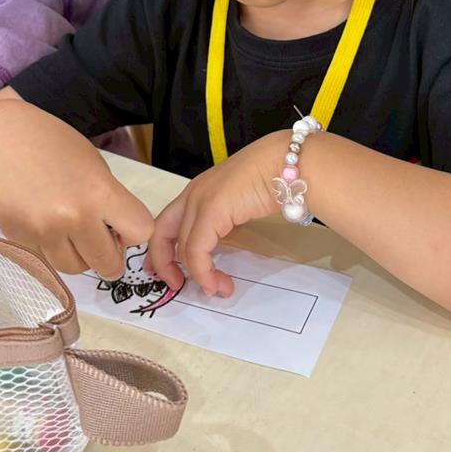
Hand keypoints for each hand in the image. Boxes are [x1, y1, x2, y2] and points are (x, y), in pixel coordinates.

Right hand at [0, 97, 153, 278]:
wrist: (0, 142)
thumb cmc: (54, 147)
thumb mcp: (95, 166)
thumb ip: (111, 201)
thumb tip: (120, 238)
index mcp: (99, 193)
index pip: (141, 232)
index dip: (134, 231)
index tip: (122, 224)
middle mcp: (72, 217)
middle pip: (108, 264)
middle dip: (110, 255)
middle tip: (102, 240)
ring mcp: (43, 232)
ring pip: (76, 268)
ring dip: (80, 256)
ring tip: (72, 230)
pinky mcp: (19, 240)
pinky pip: (47, 257)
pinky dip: (51, 246)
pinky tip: (43, 219)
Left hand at [147, 131, 285, 296]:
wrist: (288, 162)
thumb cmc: (273, 177)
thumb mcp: (238, 202)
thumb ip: (224, 219)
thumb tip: (221, 244)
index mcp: (198, 190)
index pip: (167, 222)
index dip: (162, 249)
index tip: (167, 270)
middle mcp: (193, 194)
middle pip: (161, 233)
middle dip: (163, 263)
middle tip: (174, 284)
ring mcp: (200, 200)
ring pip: (182, 247)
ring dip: (196, 274)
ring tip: (214, 289)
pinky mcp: (212, 210)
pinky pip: (197, 250)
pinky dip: (204, 271)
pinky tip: (217, 282)